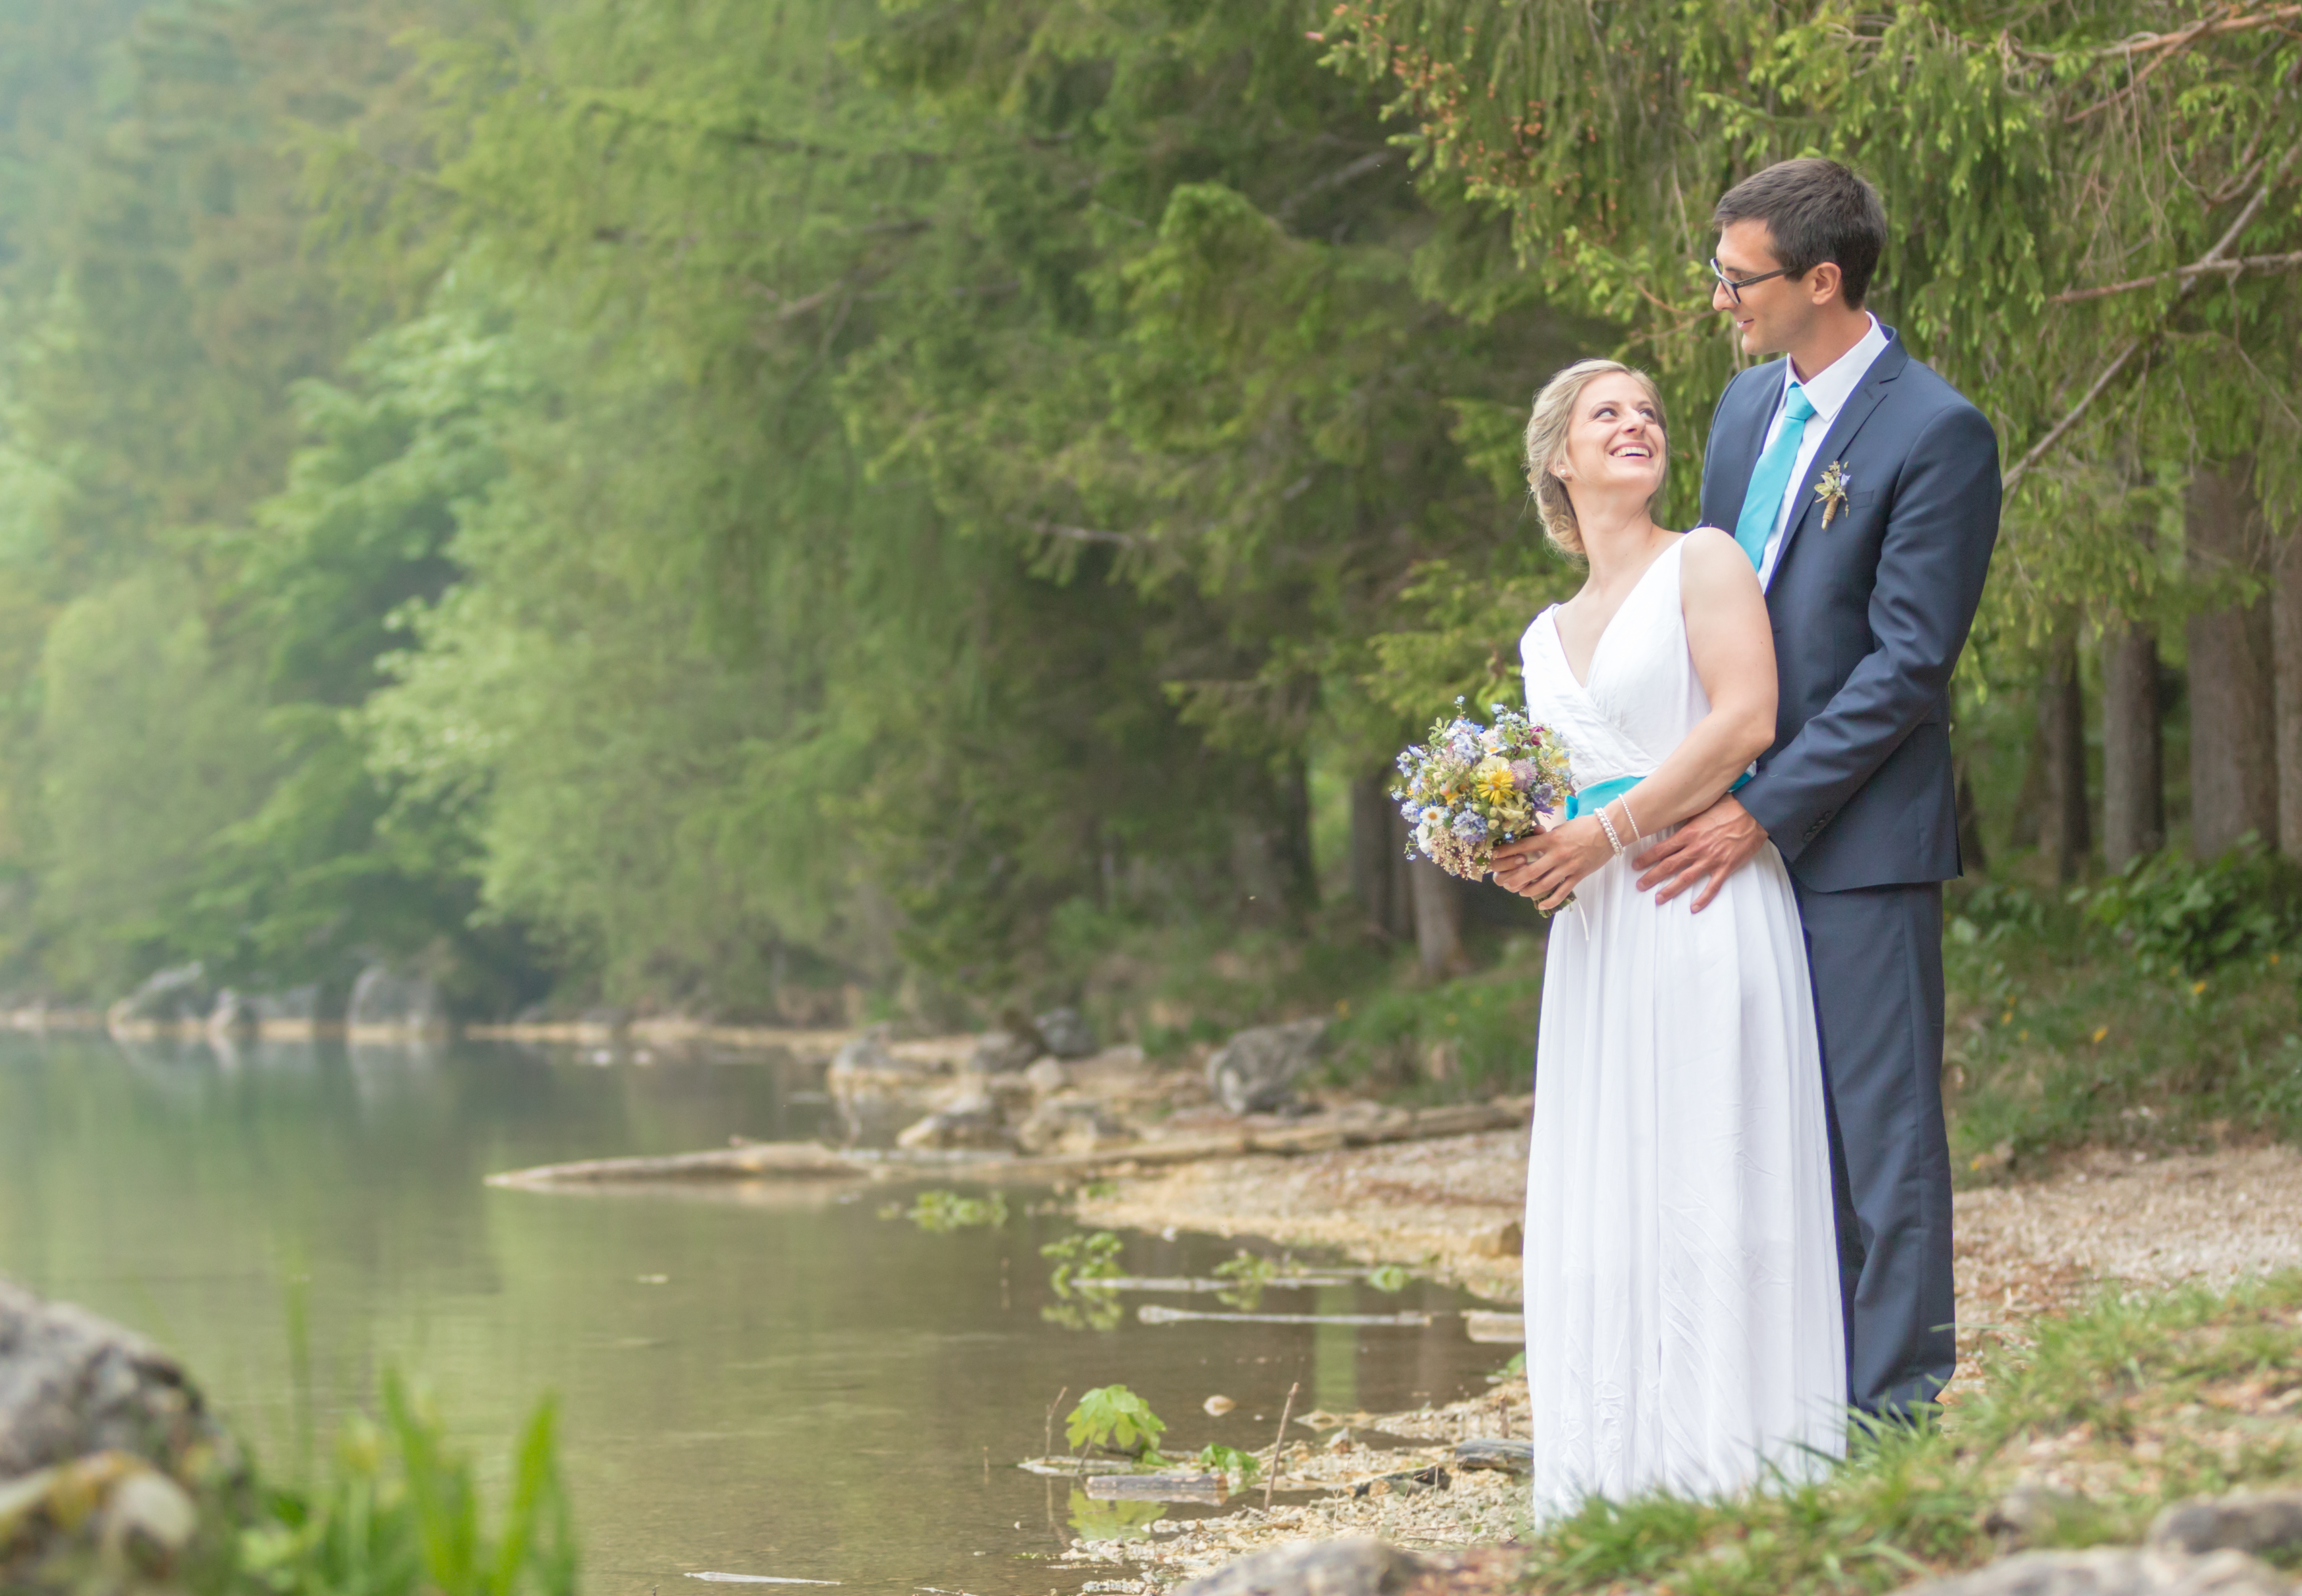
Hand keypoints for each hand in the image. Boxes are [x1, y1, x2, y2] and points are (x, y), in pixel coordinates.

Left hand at [1491, 815, 1612, 911]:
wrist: (1609, 830)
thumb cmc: (1584, 826)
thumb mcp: (1561, 828)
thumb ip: (1547, 838)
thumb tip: (1532, 843)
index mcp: (1551, 839)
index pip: (1523, 846)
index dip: (1506, 852)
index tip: (1494, 856)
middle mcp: (1557, 854)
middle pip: (1530, 870)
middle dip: (1515, 879)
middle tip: (1506, 884)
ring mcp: (1568, 866)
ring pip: (1544, 884)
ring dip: (1530, 890)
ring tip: (1521, 892)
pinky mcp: (1578, 875)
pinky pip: (1562, 891)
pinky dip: (1551, 900)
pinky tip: (1541, 904)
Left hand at [1633, 796, 1766, 910]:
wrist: (1754, 814)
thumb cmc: (1729, 807)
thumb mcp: (1702, 809)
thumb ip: (1687, 822)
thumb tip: (1675, 826)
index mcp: (1689, 833)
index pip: (1662, 849)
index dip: (1647, 858)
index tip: (1635, 865)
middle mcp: (1696, 848)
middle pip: (1669, 865)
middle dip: (1652, 877)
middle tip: (1639, 886)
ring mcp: (1711, 859)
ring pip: (1686, 878)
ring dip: (1670, 890)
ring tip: (1658, 899)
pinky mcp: (1726, 867)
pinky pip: (1712, 887)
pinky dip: (1703, 898)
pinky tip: (1694, 908)